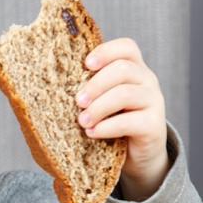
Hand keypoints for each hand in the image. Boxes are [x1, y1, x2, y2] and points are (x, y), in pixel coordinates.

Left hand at [75, 37, 169, 201]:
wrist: (136, 155)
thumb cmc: (111, 122)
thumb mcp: (101, 101)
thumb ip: (87, 88)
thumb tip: (47, 83)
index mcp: (133, 69)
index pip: (127, 47)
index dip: (106, 51)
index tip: (86, 64)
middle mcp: (147, 81)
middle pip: (123, 69)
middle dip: (95, 84)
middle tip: (77, 101)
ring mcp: (154, 102)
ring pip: (125, 94)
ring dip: (98, 107)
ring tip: (82, 121)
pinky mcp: (154, 126)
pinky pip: (130, 121)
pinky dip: (107, 127)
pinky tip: (92, 132)